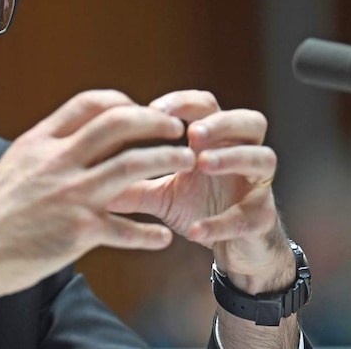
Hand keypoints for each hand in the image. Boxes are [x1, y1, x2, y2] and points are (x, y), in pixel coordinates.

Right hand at [0, 89, 197, 346]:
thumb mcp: (15, 164)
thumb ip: (47, 150)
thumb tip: (75, 140)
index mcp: (41, 141)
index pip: (89, 103)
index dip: (123, 102)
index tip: (140, 111)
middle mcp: (58, 161)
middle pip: (119, 124)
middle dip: (155, 121)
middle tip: (176, 129)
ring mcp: (71, 194)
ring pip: (133, 165)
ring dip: (167, 160)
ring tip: (187, 163)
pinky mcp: (79, 231)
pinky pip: (127, 229)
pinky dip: (149, 234)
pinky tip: (162, 237)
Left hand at [108, 90, 292, 291]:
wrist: (231, 247)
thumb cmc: (198, 207)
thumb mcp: (160, 193)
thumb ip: (130, 182)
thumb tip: (87, 174)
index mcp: (215, 142)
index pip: (207, 106)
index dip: (184, 102)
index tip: (154, 108)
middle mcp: (241, 154)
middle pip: (249, 121)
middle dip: (221, 122)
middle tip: (192, 131)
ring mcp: (256, 185)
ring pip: (263, 157)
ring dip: (233, 157)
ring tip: (203, 163)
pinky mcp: (262, 218)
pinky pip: (250, 215)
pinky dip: (223, 222)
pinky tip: (198, 229)